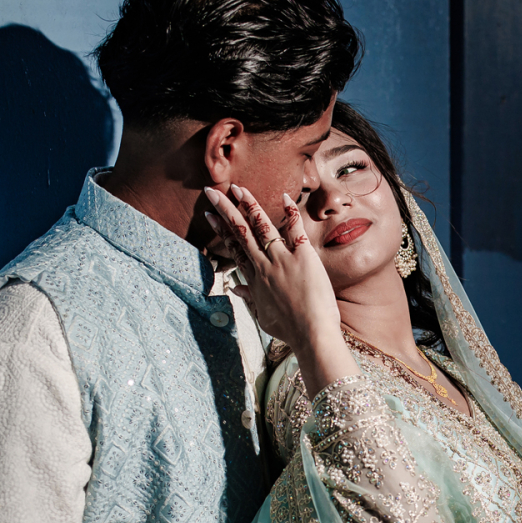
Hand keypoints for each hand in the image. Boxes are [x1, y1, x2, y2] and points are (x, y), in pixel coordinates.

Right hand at [204, 185, 354, 394]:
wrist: (311, 334)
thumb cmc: (289, 329)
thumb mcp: (263, 316)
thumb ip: (250, 299)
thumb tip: (236, 289)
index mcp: (254, 279)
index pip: (233, 248)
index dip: (221, 230)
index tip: (210, 214)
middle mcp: (263, 266)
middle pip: (239, 232)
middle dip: (225, 209)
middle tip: (211, 191)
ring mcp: (281, 260)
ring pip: (261, 226)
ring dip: (249, 205)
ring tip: (238, 188)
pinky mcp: (303, 257)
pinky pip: (294, 229)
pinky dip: (290, 212)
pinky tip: (285, 196)